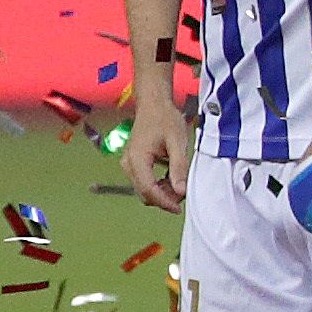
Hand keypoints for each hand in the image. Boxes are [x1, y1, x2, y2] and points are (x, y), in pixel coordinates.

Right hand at [126, 89, 192, 212]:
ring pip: (144, 189)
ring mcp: (129, 164)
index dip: (164, 202)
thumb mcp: (177, 142)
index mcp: (137, 159)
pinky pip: (144, 181)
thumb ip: (178, 167)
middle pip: (144, 192)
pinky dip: (157, 185)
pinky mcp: (133, 163)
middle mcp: (128, 164)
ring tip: (179, 184)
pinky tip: (171, 178)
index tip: (179, 208)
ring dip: (161, 192)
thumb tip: (180, 191)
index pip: (148, 190)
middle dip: (164, 198)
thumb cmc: (165, 118)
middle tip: (183, 192)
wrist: (154, 104)